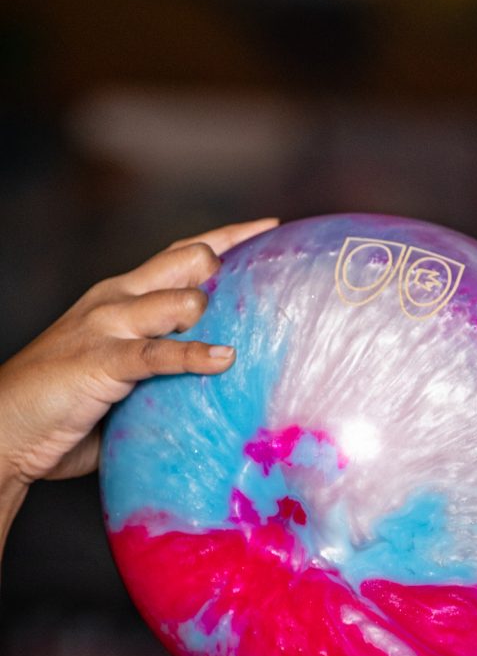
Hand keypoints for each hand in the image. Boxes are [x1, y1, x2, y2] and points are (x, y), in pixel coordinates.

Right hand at [0, 220, 276, 491]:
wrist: (7, 426)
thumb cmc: (69, 408)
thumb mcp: (125, 377)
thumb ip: (166, 370)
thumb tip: (222, 384)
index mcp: (123, 296)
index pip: (180, 254)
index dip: (227, 237)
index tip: (270, 228)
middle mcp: (117, 300)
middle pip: (185, 261)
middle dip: (227, 267)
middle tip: (262, 293)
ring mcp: (108, 326)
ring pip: (176, 298)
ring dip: (211, 312)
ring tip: (241, 335)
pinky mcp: (103, 360)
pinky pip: (158, 354)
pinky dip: (193, 355)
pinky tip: (223, 359)